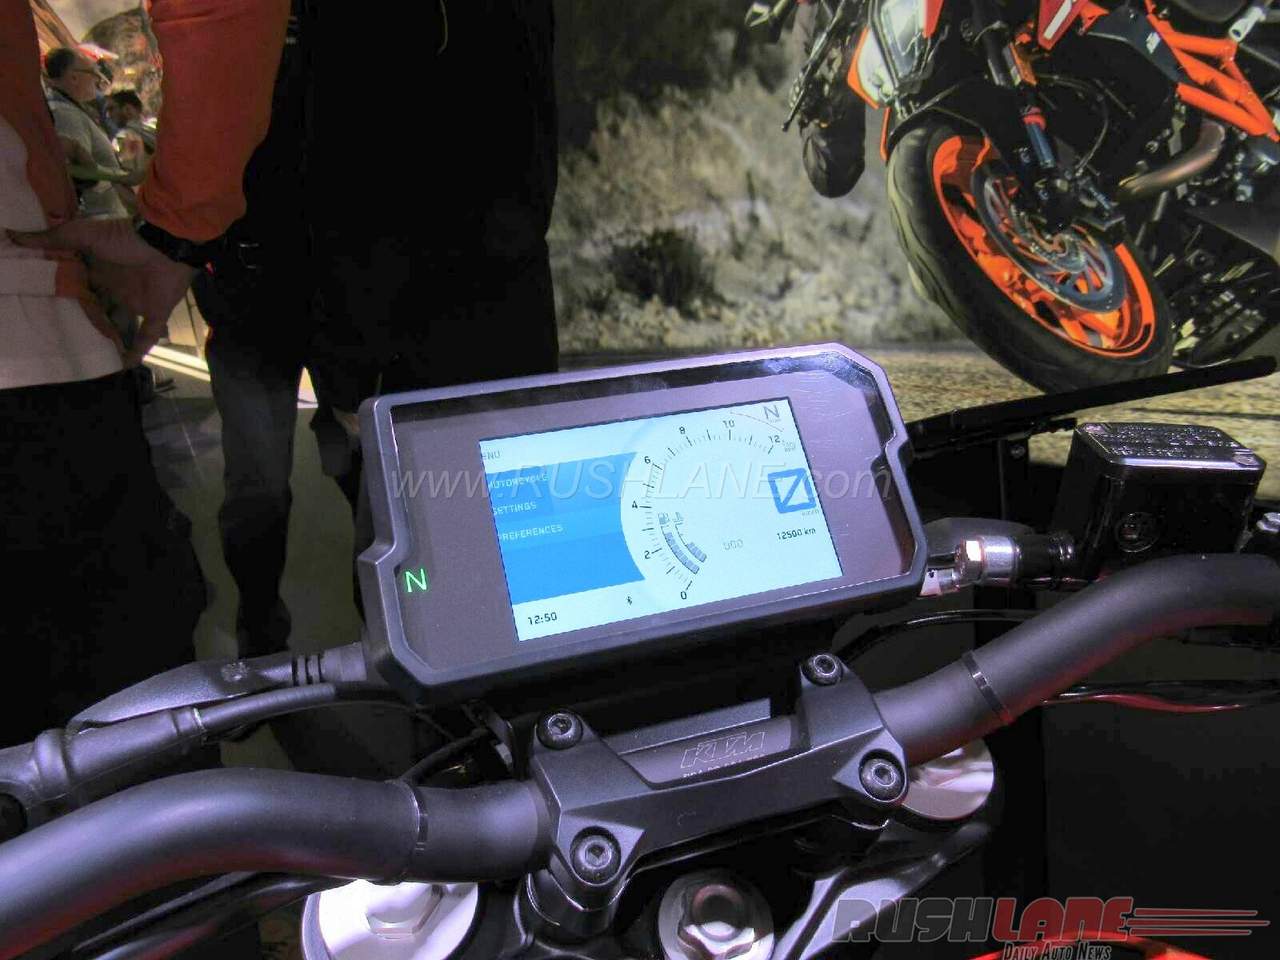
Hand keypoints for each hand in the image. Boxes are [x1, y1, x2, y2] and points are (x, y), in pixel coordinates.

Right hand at [8, 218, 195, 365]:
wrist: (166, 244)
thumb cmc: (125, 239)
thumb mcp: (85, 235)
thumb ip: (53, 238)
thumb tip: (13, 236)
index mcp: (99, 271)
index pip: (78, 290)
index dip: (63, 300)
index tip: (43, 313)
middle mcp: (116, 288)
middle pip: (96, 311)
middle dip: (83, 324)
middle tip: (60, 342)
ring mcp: (136, 301)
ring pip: (118, 326)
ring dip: (107, 341)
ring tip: (86, 359)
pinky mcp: (155, 312)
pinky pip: (147, 337)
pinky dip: (137, 352)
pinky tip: (122, 367)